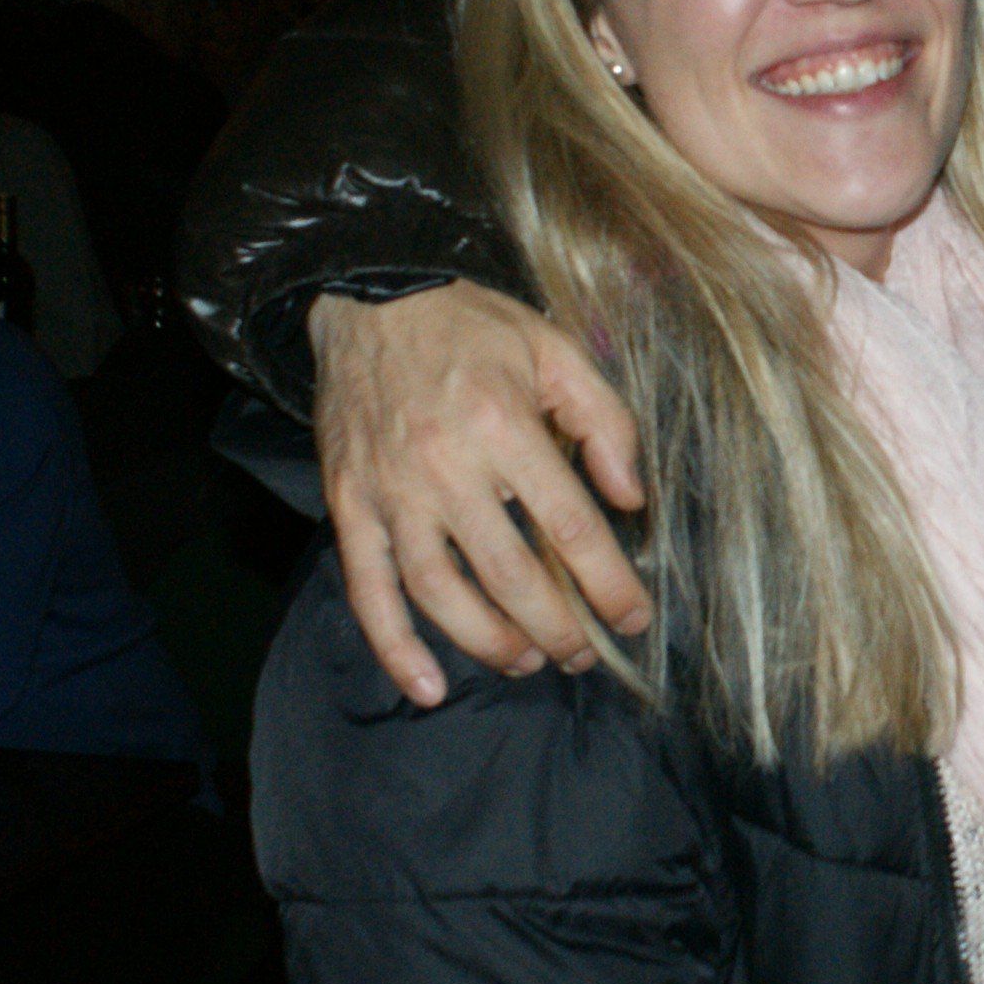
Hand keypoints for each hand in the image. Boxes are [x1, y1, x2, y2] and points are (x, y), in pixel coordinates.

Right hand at [309, 282, 650, 706]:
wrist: (367, 296)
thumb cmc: (471, 323)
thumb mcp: (556, 349)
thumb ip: (603, 422)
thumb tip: (632, 497)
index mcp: (505, 427)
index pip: (571, 527)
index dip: (609, 583)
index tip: (634, 617)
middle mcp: (446, 469)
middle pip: (510, 575)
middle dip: (555, 628)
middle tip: (582, 655)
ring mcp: (391, 493)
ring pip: (441, 593)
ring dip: (487, 642)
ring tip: (524, 661)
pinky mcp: (348, 505)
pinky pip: (368, 590)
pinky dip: (394, 647)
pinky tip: (427, 687)